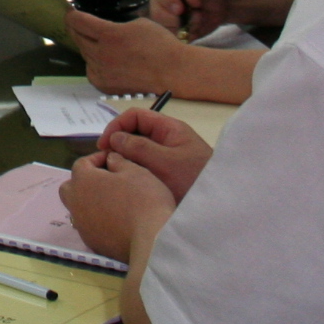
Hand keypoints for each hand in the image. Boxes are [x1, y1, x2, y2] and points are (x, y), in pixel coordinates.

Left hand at [58, 148, 176, 264]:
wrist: (151, 242)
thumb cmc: (144, 199)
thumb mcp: (136, 171)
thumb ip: (119, 161)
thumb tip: (110, 160)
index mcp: (83, 181)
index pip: (82, 163)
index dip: (97, 158)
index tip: (115, 159)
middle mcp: (76, 203)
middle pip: (71, 187)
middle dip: (85, 181)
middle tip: (108, 181)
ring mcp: (82, 225)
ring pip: (78, 208)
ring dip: (90, 202)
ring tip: (114, 202)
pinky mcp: (91, 243)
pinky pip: (89, 226)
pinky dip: (98, 220)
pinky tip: (117, 221)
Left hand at [65, 10, 185, 93]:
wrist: (174, 72)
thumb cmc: (161, 46)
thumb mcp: (138, 23)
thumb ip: (117, 26)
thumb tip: (107, 29)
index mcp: (109, 35)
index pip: (79, 22)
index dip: (72, 15)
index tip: (70, 13)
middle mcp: (101, 54)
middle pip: (78, 38)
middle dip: (76, 29)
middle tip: (76, 24)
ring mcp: (102, 72)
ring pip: (85, 55)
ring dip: (86, 46)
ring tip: (93, 42)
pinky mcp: (105, 86)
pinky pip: (92, 71)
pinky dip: (94, 64)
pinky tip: (102, 60)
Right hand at [95, 107, 214, 200]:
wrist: (220, 207)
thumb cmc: (195, 181)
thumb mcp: (165, 162)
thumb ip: (139, 147)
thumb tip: (114, 138)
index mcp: (169, 129)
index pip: (136, 116)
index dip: (116, 126)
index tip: (104, 145)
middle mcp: (168, 140)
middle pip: (135, 133)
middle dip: (119, 144)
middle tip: (107, 163)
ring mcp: (168, 157)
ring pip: (138, 152)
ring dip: (126, 160)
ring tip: (116, 175)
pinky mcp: (167, 174)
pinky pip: (145, 167)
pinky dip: (134, 171)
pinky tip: (129, 184)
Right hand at [147, 0, 231, 40]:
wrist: (219, 5)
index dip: (168, 1)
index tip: (180, 10)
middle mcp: (160, 2)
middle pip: (157, 13)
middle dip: (175, 20)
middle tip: (194, 18)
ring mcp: (164, 18)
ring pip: (164, 28)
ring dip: (182, 29)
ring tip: (198, 23)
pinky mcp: (172, 31)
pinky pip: (173, 38)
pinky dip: (185, 38)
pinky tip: (196, 32)